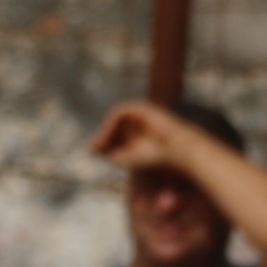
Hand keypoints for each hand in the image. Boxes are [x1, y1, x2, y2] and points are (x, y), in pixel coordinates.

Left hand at [87, 99, 205, 176]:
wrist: (174, 149)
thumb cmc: (153, 157)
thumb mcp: (126, 158)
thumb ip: (109, 154)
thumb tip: (91, 149)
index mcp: (134, 134)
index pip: (113, 135)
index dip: (102, 141)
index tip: (93, 151)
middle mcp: (136, 123)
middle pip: (113, 126)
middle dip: (102, 136)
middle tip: (94, 148)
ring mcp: (139, 114)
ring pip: (115, 118)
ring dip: (106, 130)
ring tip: (101, 142)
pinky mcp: (141, 107)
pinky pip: (120, 111)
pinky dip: (113, 122)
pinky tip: (109, 133)